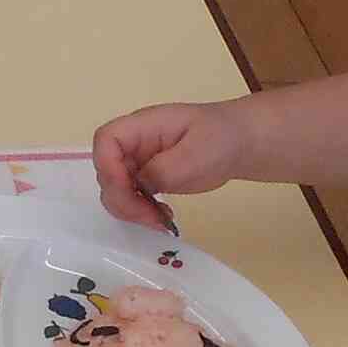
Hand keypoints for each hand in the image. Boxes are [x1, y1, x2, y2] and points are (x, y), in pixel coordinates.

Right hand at [91, 98, 251, 230]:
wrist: (241, 143)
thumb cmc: (222, 138)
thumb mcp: (197, 153)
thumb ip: (163, 169)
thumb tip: (140, 186)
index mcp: (144, 126)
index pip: (107, 140)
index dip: (108, 167)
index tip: (129, 189)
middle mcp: (135, 144)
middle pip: (107, 171)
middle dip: (123, 199)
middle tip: (150, 217)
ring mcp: (139, 162)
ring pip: (116, 190)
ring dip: (132, 210)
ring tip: (160, 220)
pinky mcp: (148, 179)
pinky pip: (132, 199)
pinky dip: (141, 213)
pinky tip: (163, 218)